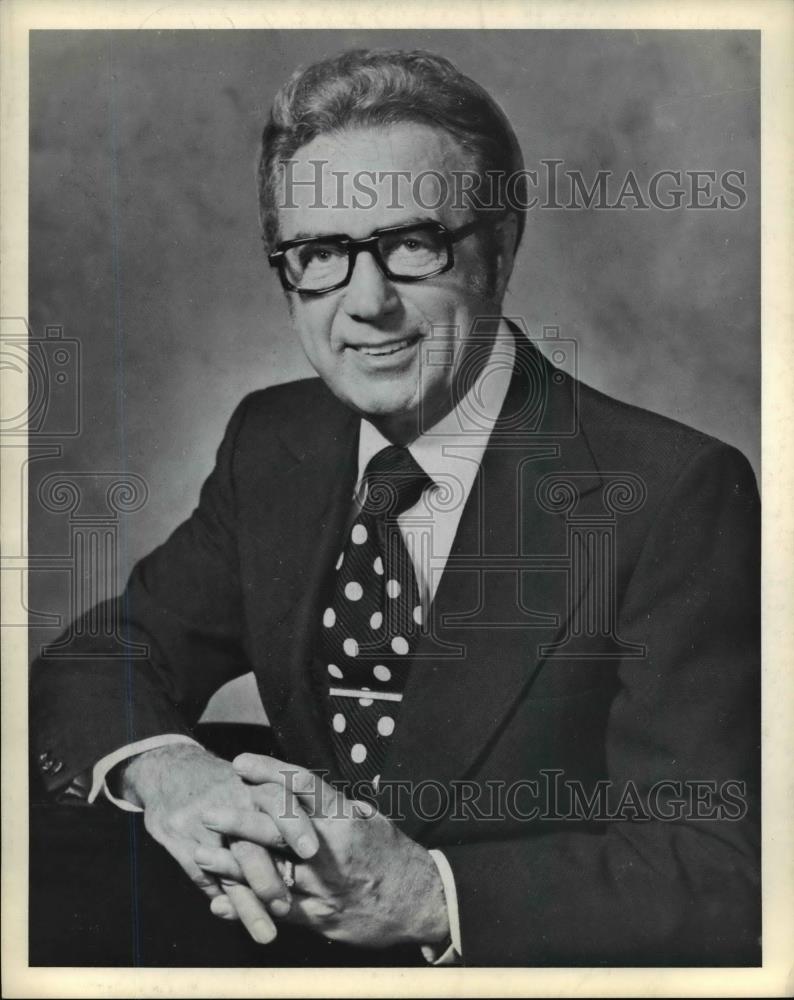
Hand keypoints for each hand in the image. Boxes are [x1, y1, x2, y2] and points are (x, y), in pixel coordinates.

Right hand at [119, 743, 319, 942]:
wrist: (171, 766)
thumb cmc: (226, 780)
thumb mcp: (255, 777)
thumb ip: (287, 803)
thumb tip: (339, 822)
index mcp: (254, 784)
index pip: (279, 799)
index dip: (295, 824)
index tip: (311, 851)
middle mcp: (229, 802)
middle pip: (250, 841)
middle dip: (267, 877)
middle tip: (285, 906)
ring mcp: (201, 823)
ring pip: (228, 870)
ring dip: (248, 904)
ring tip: (268, 933)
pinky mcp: (180, 840)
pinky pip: (205, 878)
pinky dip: (224, 900)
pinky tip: (237, 917)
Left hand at [193, 753, 449, 948]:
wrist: (420, 902)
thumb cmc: (392, 855)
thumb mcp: (370, 820)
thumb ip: (337, 806)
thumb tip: (307, 788)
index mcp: (344, 818)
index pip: (302, 786)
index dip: (269, 772)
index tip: (242, 762)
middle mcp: (331, 849)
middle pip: (278, 829)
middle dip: (241, 820)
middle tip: (211, 810)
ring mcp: (324, 885)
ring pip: (271, 872)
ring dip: (232, 865)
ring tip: (201, 854)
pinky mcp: (320, 917)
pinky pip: (277, 910)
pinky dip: (247, 905)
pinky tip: (221, 902)